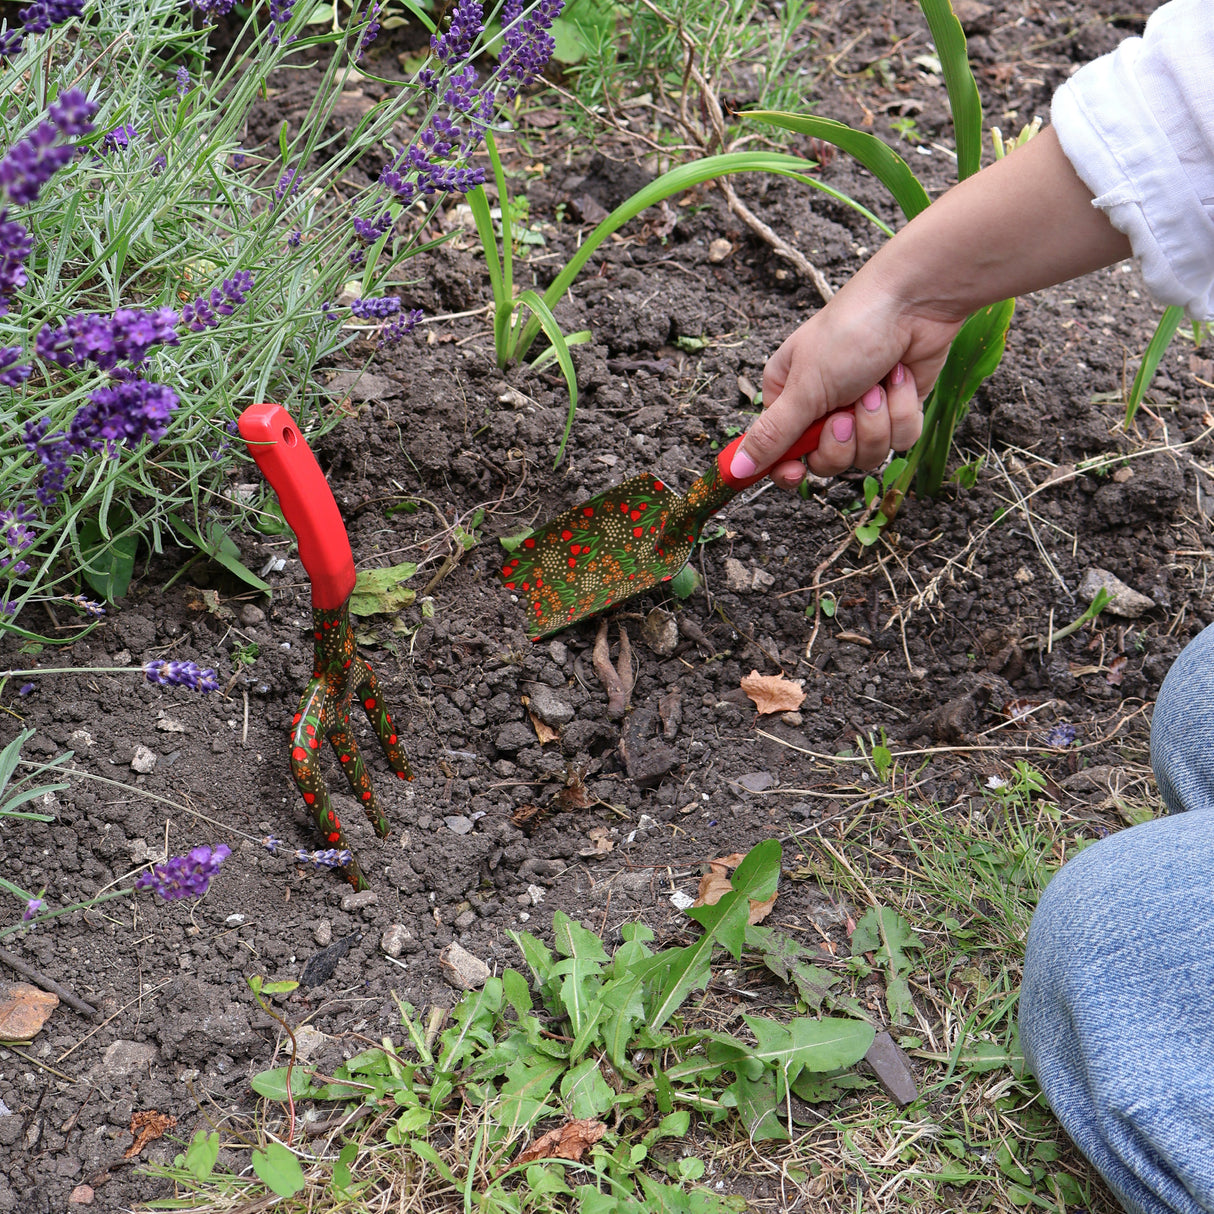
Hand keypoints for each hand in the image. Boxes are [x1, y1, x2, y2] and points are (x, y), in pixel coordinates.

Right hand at [734, 274, 964, 486]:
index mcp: (788, 397)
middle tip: (844, 413)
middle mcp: (822, 408)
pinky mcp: (897, 410)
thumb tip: (737, 469)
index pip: (779, 453)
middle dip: (842, 441)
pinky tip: (900, 379)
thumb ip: (773, 434)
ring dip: (875, 423)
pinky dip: (902, 411)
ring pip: (866, 456)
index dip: (788, 469)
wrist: (913, 302)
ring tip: (876, 387)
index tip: (797, 474)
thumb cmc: (851, 331)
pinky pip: (899, 440)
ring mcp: (862, 411)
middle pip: (826, 463)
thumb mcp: (804, 388)